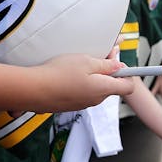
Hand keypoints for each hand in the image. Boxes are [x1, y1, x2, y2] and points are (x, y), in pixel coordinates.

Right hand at [16, 53, 135, 112]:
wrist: (32, 90)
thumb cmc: (60, 73)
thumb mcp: (86, 62)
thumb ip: (106, 65)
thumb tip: (120, 67)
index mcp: (103, 89)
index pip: (128, 87)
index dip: (127, 74)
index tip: (118, 62)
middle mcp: (96, 100)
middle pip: (111, 86)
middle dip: (108, 71)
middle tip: (97, 55)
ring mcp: (82, 104)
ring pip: (95, 88)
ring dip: (93, 76)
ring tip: (79, 63)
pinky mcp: (70, 105)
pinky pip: (82, 92)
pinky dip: (80, 83)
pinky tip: (67, 74)